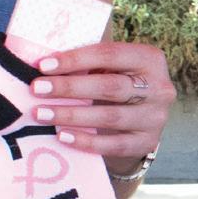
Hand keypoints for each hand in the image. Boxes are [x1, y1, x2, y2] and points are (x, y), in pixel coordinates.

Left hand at [29, 39, 173, 166]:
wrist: (141, 118)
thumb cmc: (117, 83)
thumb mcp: (111, 67)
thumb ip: (89, 63)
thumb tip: (44, 64)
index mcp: (150, 59)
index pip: (110, 54)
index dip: (75, 59)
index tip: (43, 65)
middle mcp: (160, 87)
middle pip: (110, 86)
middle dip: (69, 87)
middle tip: (37, 89)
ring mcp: (156, 117)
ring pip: (110, 116)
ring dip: (71, 115)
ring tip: (41, 114)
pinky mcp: (147, 142)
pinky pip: (114, 144)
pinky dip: (86, 140)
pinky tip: (62, 136)